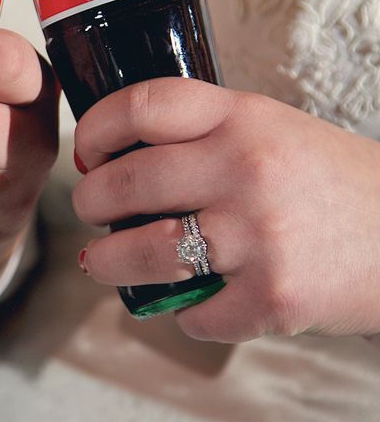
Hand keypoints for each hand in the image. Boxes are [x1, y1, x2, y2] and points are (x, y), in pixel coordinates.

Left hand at [72, 77, 379, 342]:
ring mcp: (258, 236)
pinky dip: (186, 315)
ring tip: (102, 260)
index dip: (96, 128)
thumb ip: (208, 136)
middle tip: (90, 209)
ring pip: (143, 253)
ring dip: (108, 261)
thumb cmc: (335, 184)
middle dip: (91, 200)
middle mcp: (246, 170)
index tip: (87, 151)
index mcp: (245, 120)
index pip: (144, 106)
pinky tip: (196, 303)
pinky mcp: (271, 298)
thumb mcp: (276, 131)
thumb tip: (120, 158)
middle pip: (127, 183)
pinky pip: (194, 315)